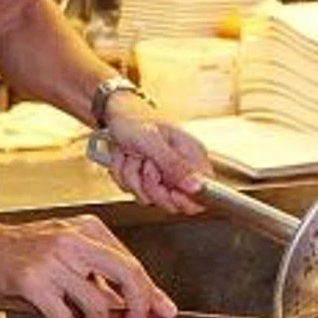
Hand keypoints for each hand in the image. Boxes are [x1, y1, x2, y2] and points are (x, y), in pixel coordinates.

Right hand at [0, 215, 176, 317]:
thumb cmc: (28, 251)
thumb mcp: (70, 250)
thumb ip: (104, 274)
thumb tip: (142, 303)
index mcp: (88, 228)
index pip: (132, 263)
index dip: (152, 293)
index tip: (163, 312)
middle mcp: (73, 240)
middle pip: (127, 276)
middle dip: (138, 309)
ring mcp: (53, 259)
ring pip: (97, 305)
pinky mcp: (33, 281)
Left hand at [102, 98, 209, 214]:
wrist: (113, 114)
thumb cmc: (134, 119)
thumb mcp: (153, 142)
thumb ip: (175, 165)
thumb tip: (197, 186)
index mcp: (192, 155)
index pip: (203, 193)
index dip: (185, 198)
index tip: (168, 187)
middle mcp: (180, 168)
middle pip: (173, 202)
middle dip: (150, 185)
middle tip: (145, 163)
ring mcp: (162, 175)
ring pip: (149, 198)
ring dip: (133, 177)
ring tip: (133, 156)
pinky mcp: (146, 179)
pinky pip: (135, 192)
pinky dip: (124, 177)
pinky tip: (127, 159)